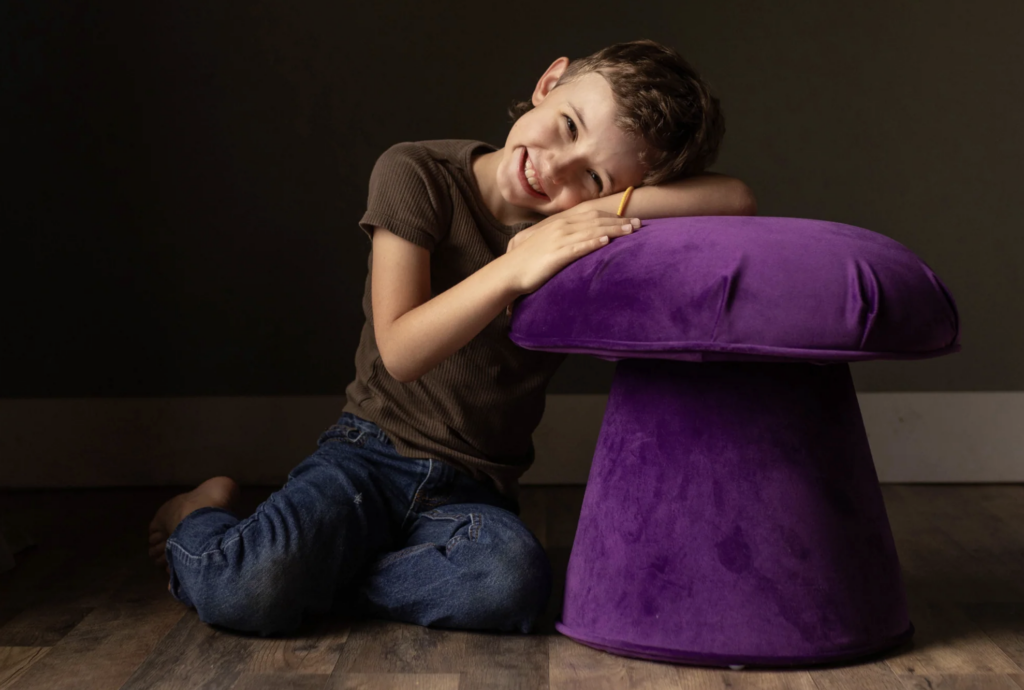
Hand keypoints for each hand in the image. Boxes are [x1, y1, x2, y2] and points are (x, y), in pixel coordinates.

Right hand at [502, 206, 641, 299]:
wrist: (509, 272)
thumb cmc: (529, 261)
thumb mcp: (548, 244)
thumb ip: (565, 239)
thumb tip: (582, 240)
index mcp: (560, 224)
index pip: (591, 215)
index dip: (612, 216)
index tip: (630, 219)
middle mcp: (561, 227)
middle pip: (596, 221)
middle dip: (619, 222)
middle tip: (640, 224)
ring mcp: (559, 240)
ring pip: (591, 231)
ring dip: (613, 230)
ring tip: (631, 231)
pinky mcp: (556, 255)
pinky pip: (578, 247)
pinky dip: (593, 242)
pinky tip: (606, 241)